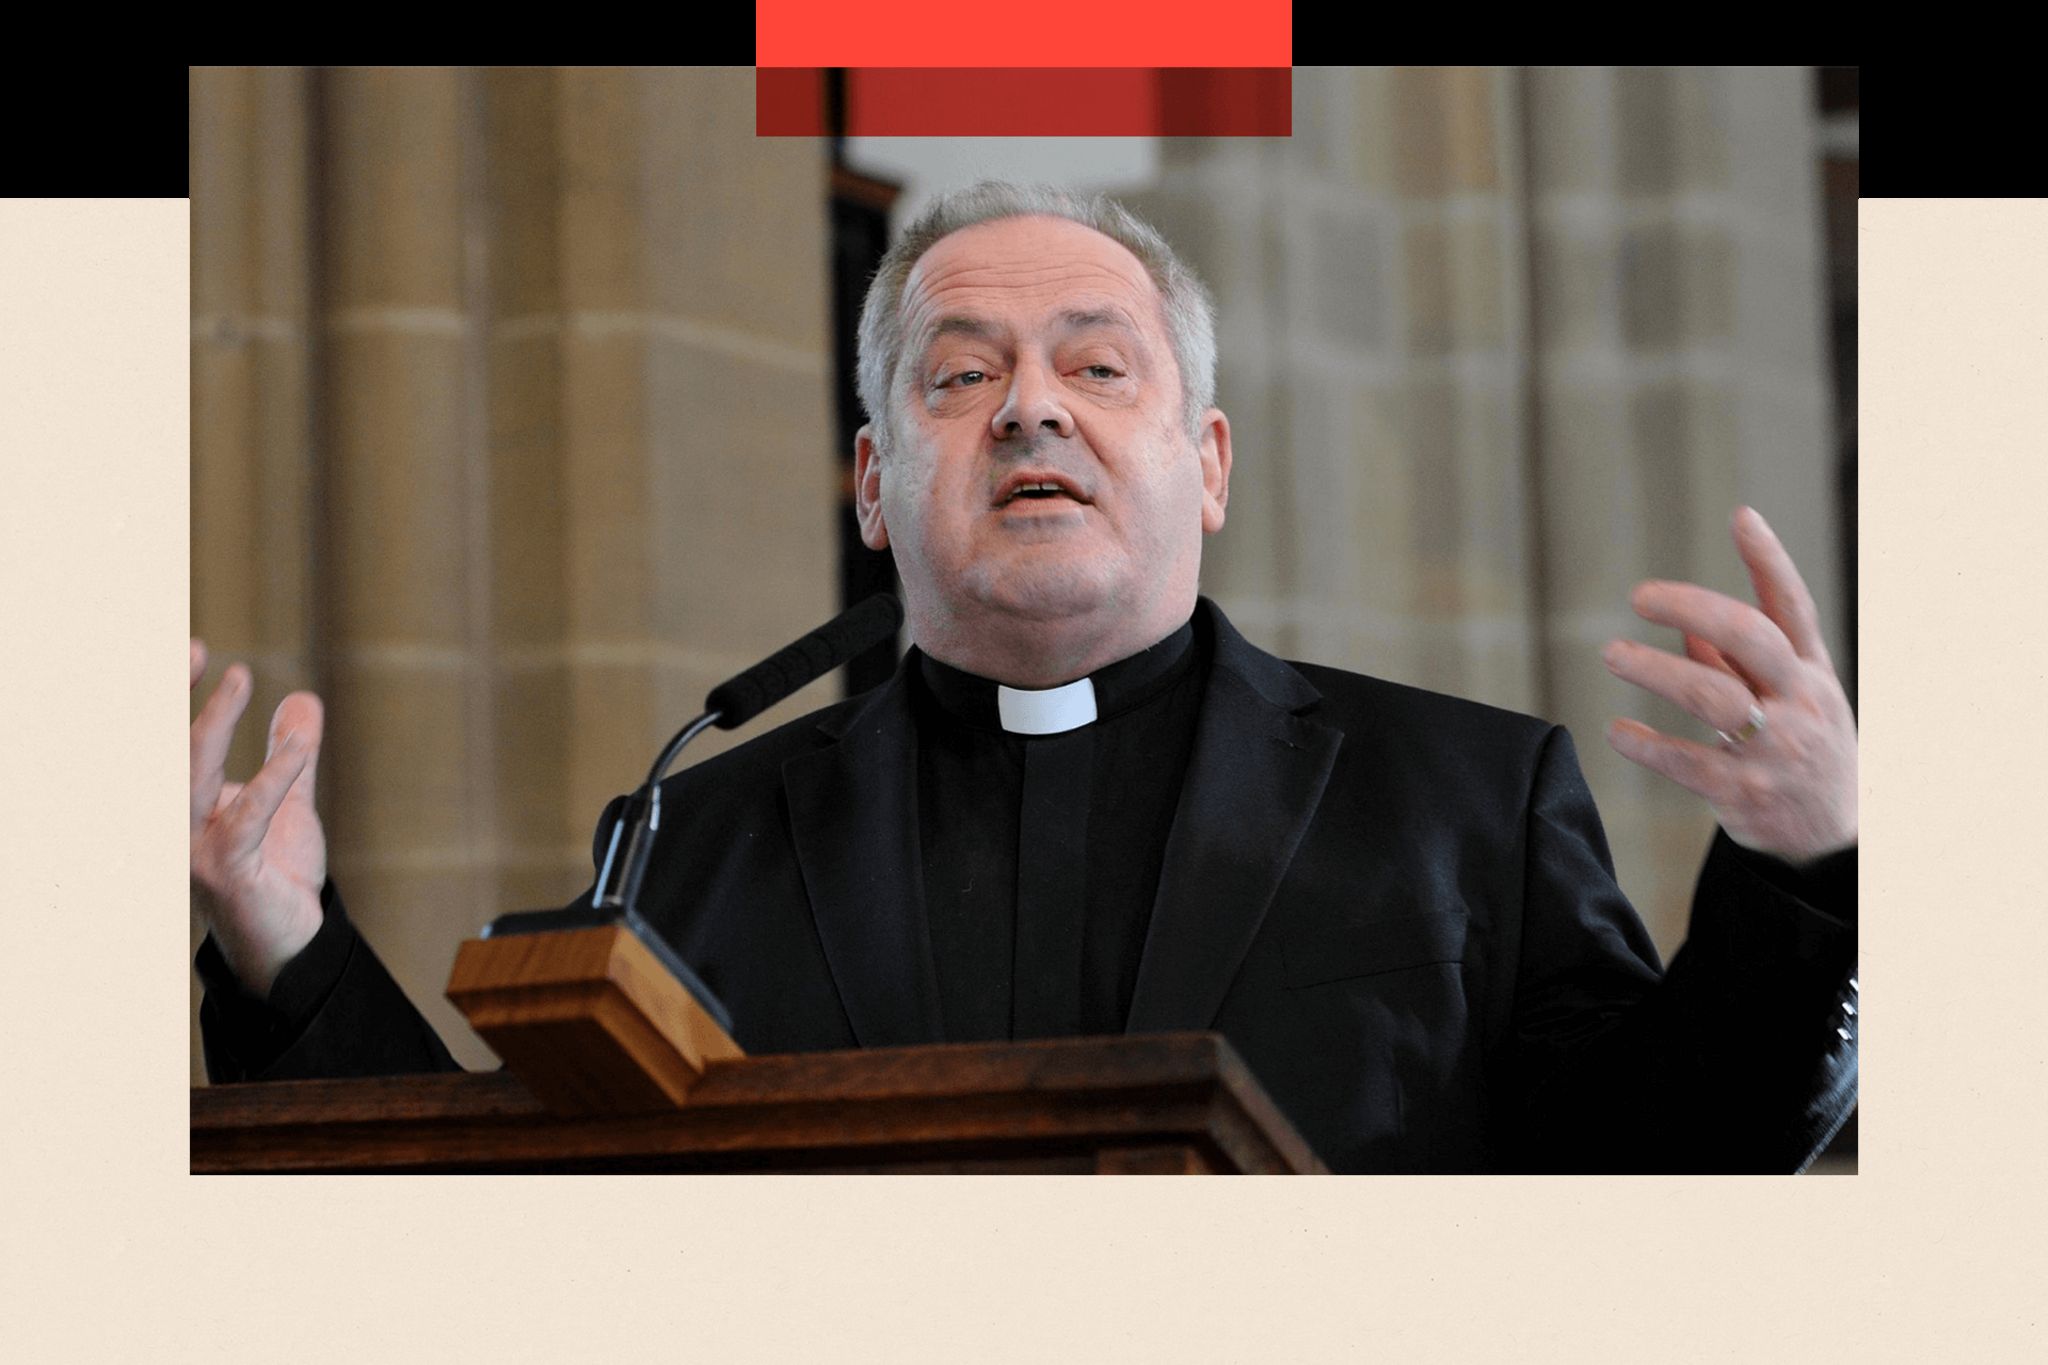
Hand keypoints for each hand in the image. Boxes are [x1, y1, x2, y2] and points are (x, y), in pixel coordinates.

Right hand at [190, 639, 328, 996]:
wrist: (290, 941)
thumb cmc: (276, 874)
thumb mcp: (290, 803)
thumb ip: (293, 756)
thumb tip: (302, 698)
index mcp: (184, 805)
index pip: (166, 743)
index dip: (171, 696)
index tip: (195, 648)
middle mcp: (175, 823)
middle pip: (162, 751)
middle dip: (171, 697)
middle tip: (197, 648)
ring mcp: (192, 849)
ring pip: (189, 776)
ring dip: (212, 724)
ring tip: (238, 679)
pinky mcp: (225, 871)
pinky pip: (244, 817)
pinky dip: (271, 779)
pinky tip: (297, 751)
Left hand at [1601, 507, 1856, 865]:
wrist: (1833, 841)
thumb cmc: (1803, 751)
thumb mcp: (1791, 699)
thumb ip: (1740, 661)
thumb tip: (1685, 622)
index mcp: (1811, 672)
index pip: (1793, 607)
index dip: (1770, 560)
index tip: (1742, 517)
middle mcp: (1800, 702)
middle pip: (1751, 638)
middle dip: (1694, 607)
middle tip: (1639, 595)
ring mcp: (1776, 748)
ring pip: (1714, 697)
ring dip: (1657, 670)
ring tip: (1613, 654)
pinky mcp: (1746, 792)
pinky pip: (1690, 762)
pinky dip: (1648, 744)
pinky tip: (1618, 731)